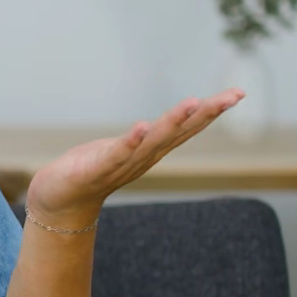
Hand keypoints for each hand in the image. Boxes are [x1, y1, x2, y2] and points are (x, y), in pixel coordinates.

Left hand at [24, 89, 245, 227]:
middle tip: (232, 97)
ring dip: (174, 122)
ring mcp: (122, 164)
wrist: (60, 201)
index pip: (187, 127)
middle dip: (206, 113)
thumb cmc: (92, 170)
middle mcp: (143, 157)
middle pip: (179, 132)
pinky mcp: (97, 168)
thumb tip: (162, 124)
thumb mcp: (126, 149)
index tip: (237, 94)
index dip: (211, 111)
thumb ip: (146, 138)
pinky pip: (117, 153)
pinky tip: (143, 126)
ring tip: (194, 103)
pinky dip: (131, 141)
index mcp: (150, 149)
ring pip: (153, 140)